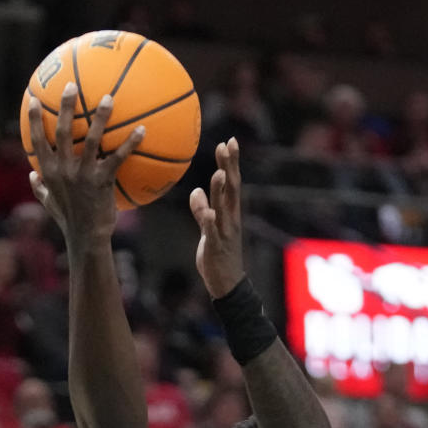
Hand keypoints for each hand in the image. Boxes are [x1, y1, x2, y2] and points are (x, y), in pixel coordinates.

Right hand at [27, 83, 144, 251]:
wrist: (86, 239)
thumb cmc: (69, 221)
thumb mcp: (49, 205)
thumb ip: (40, 189)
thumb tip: (30, 176)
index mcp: (48, 172)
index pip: (37, 140)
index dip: (36, 118)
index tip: (35, 98)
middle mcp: (63, 169)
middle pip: (63, 130)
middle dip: (66, 105)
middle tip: (72, 85)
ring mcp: (83, 174)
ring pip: (91, 139)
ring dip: (100, 116)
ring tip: (108, 98)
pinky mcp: (102, 181)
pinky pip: (118, 157)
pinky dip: (130, 143)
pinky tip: (142, 131)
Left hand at [189, 138, 245, 298]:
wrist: (228, 286)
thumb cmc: (218, 257)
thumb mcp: (208, 230)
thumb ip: (201, 210)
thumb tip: (195, 191)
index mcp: (229, 214)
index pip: (231, 183)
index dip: (231, 163)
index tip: (229, 141)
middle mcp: (230, 220)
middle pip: (232, 189)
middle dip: (230, 167)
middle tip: (227, 145)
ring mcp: (225, 233)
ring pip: (224, 208)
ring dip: (222, 191)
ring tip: (220, 173)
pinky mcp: (216, 247)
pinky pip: (213, 233)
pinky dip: (210, 221)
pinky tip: (209, 211)